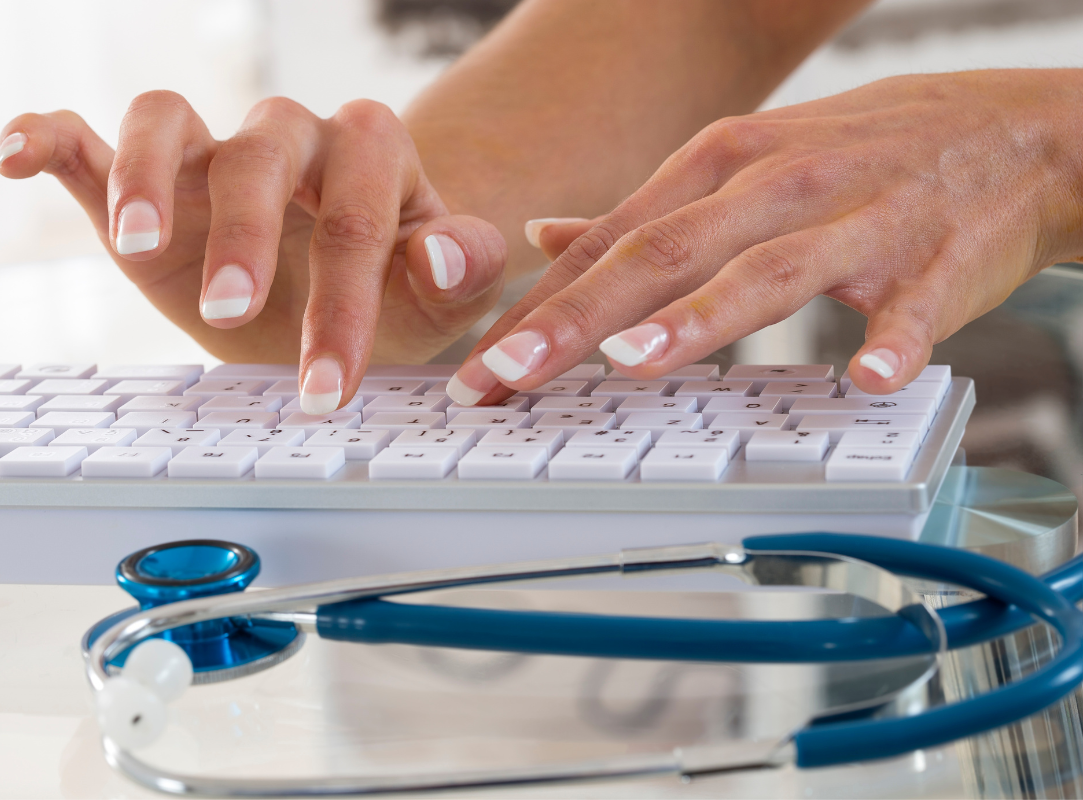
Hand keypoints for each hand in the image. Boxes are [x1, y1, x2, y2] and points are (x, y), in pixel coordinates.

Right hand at [0, 93, 505, 412]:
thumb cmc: (396, 297)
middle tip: (235, 313)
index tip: (328, 385)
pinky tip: (18, 159)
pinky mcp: (146, 184)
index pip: (355, 209)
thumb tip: (436, 253)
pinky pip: (90, 137)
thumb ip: (461, 270)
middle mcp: (287, 138)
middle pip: (259, 153)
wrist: (340, 307)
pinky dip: (52, 138)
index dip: (343, 298)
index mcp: (368, 154)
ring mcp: (210, 155)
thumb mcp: (442, 301)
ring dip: (147, 176)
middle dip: (247, 235)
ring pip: (167, 121)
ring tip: (142, 244)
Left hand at [444, 69, 1082, 405]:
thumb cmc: (854, 158)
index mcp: (717, 166)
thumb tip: (547, 238)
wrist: (1005, 132)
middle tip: (511, 373)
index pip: (610, 242)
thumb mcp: (737, 164)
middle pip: (663, 252)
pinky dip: (890, 339)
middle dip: (578, 317)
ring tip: (634, 362)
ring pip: (767, 270)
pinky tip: (865, 376)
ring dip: (700, 318)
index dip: (540, 305)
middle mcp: (774, 186)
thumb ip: (642, 213)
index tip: (482, 362)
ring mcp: (856, 221)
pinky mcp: (936, 261)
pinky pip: (910, 306)